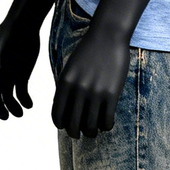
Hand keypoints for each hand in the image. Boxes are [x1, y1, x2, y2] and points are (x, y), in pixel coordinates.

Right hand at [0, 13, 40, 120]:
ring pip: (8, 95)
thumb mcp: (4, 46)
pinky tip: (29, 105)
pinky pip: (21, 91)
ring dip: (12, 106)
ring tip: (20, 114)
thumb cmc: (12, 32)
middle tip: (5, 118)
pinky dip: (24, 99)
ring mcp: (9, 75)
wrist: (26, 23)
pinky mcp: (21, 75)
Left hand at [51, 18, 130, 138]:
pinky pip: (107, 120)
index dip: (61, 125)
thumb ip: (66, 87)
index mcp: (64, 83)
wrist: (108, 35)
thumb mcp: (70, 68)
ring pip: (90, 126)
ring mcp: (95, 92)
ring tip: (93, 131)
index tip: (66, 126)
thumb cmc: (88, 51)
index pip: (57, 115)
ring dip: (91, 132)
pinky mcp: (112, 93)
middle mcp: (78, 90)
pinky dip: (106, 126)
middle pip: (73, 124)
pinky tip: (107, 124)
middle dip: (75, 133)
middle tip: (79, 133)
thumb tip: (64, 110)